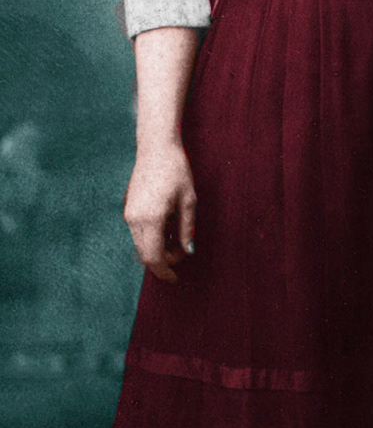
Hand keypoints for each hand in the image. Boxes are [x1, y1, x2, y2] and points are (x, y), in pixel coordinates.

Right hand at [124, 141, 196, 283]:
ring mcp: (128, 213)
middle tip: (182, 254)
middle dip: (163, 261)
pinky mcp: (128, 208)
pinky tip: (167, 227)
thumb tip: (187, 251)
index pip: (153, 257)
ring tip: (176, 238)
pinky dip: (151, 237)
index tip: (175, 279)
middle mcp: (134, 219)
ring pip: (141, 244)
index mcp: (150, 219)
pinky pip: (138, 232)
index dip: (164, 271)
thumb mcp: (189, 201)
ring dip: (158, 248)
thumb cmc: (176, 171)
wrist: (156, 148)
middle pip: (145, 254)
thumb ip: (187, 228)